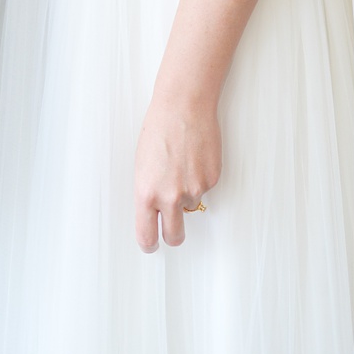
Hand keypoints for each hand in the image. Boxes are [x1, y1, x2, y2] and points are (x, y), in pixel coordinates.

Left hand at [133, 91, 221, 250]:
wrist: (183, 108)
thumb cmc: (157, 131)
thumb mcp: (142, 165)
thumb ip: (149, 191)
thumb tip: (155, 211)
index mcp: (146, 192)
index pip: (146, 234)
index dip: (149, 243)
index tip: (150, 244)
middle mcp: (170, 196)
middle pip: (175, 236)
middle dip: (173, 235)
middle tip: (170, 229)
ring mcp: (193, 190)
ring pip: (190, 206)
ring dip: (186, 194)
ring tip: (180, 165)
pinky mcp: (212, 182)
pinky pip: (204, 189)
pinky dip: (199, 179)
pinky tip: (193, 158)